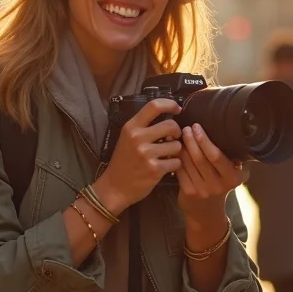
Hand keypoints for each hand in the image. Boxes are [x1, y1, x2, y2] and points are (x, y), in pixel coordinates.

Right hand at [93, 98, 182, 213]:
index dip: (170, 104)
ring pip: (176, 145)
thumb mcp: (127, 138)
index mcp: (131, 127)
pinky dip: (175, 165)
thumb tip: (170, 117)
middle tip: (173, 139)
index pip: (154, 106)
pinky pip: (176, 161)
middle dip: (177, 132)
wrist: (114, 187)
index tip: (177, 109)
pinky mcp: (154, 169)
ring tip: (167, 156)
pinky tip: (166, 167)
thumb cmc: (124, 161)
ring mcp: (146, 154)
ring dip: (176, 151)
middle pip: (171, 125)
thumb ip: (145, 127)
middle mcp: (138, 137)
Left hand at [177, 123, 246, 224]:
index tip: (197, 126)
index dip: (205, 140)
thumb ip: (228, 159)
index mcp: (233, 177)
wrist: (206, 214)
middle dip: (191, 140)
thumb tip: (220, 131)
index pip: (216, 156)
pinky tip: (174, 149)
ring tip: (178, 136)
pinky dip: (176, 158)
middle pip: (200, 158)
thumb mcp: (229, 175)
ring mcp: (202, 190)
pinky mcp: (189, 192)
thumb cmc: (219, 187)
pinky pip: (180, 170)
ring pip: (188, 162)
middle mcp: (218, 185)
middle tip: (186, 128)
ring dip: (182, 147)